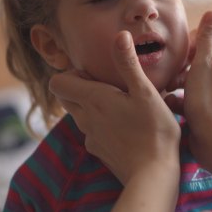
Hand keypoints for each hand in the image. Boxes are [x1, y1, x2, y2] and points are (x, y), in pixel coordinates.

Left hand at [49, 31, 180, 184]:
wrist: (153, 175)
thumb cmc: (154, 131)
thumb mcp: (145, 93)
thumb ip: (129, 64)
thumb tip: (120, 35)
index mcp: (93, 99)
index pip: (58, 82)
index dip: (71, 73)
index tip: (97, 73)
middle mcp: (85, 118)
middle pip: (66, 97)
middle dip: (80, 87)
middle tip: (110, 86)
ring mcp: (91, 137)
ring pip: (80, 114)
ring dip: (93, 106)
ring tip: (122, 105)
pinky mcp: (99, 152)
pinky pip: (92, 132)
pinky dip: (103, 125)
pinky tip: (127, 127)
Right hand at [165, 11, 211, 174]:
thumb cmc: (208, 99)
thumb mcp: (205, 62)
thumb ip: (207, 38)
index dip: (194, 37)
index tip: (181, 49)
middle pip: (200, 56)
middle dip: (183, 60)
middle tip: (171, 69)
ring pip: (192, 77)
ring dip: (178, 79)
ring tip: (167, 86)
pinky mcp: (206, 108)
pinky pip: (190, 97)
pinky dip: (179, 99)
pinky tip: (170, 103)